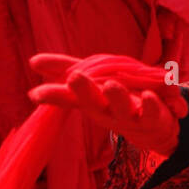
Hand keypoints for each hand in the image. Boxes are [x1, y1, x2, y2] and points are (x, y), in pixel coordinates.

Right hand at [28, 54, 186, 155]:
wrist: (154, 127)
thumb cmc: (118, 99)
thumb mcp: (95, 81)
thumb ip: (67, 69)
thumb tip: (33, 61)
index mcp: (91, 101)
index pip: (69, 98)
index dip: (53, 95)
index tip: (36, 93)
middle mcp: (108, 110)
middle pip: (94, 101)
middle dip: (84, 90)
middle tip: (74, 78)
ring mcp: (131, 116)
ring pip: (123, 108)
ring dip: (117, 97)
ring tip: (111, 85)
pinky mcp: (154, 118)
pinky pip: (155, 112)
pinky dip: (155, 104)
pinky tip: (152, 94)